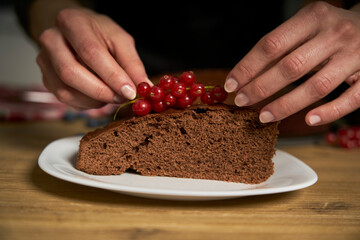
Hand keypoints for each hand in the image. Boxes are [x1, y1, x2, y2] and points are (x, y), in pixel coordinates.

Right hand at [36, 8, 151, 109]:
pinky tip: (99, 97)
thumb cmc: (99, 34)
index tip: (129, 91)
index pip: (90, 52)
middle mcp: (51, 40)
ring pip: (66, 91)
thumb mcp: (120, 40)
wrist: (75, 32)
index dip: (111, 75)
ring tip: (113, 96)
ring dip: (95, 100)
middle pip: (71, 73)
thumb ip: (132, 63)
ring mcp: (44, 61)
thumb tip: (143, 86)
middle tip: (122, 97)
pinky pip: (65, 99)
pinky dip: (86, 103)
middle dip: (101, 91)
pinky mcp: (46, 78)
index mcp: (72, 22)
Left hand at [225, 1, 359, 125]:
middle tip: (242, 101)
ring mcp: (356, 55)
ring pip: (317, 87)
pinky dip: (328, 112)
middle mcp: (335, 34)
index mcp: (313, 17)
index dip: (247, 67)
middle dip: (261, 88)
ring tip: (264, 116)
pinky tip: (308, 120)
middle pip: (291, 67)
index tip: (231, 84)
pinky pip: (350, 99)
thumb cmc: (330, 29)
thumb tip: (245, 75)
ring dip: (286, 105)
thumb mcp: (305, 27)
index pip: (271, 45)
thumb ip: (280, 47)